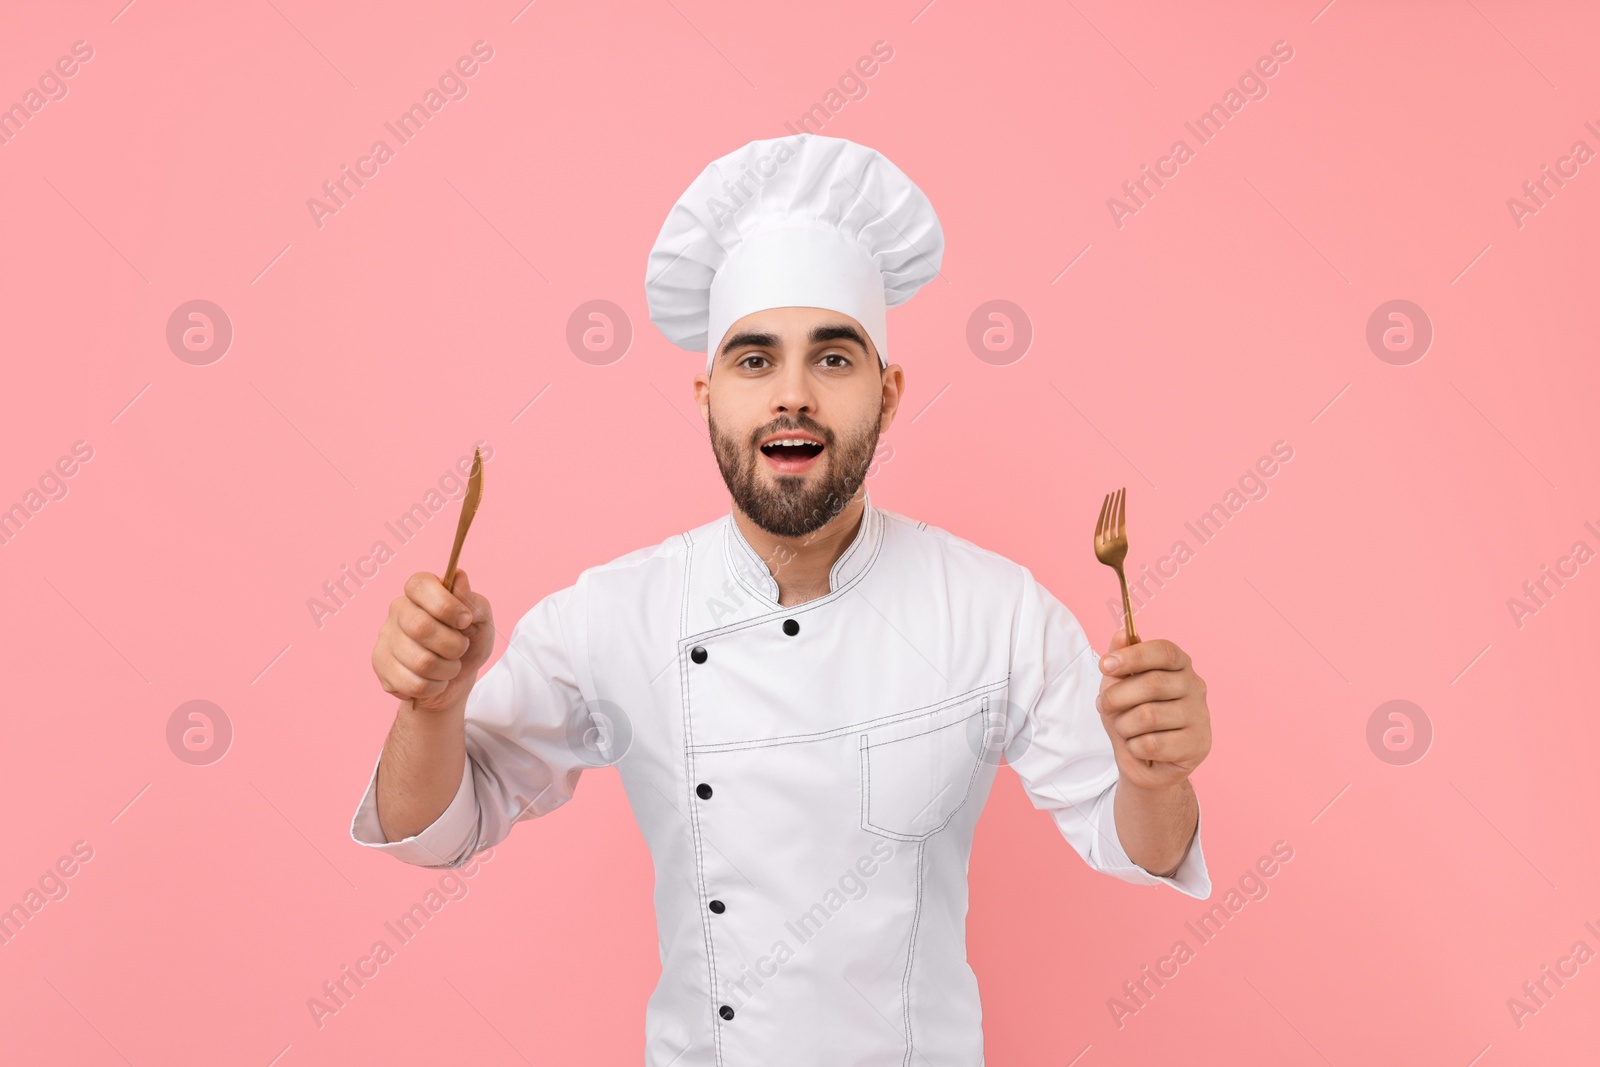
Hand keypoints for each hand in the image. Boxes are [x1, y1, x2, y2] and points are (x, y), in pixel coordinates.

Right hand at [371, 569, 494, 712]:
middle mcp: (398, 609)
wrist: (456, 680)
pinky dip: (434, 687)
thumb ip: (472, 600)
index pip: (419, 585)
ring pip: (420, 661)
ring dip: (447, 670)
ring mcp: (385, 637)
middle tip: (461, 649)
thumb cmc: (468, 642)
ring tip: (450, 667)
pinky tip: (434, 680)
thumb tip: (460, 577)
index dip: (445, 605)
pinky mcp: (380, 665)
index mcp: (422, 591)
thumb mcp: (481, 621)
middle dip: (453, 645)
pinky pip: (412, 684)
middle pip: (420, 627)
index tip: (465, 620)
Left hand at [1095, 630, 1210, 789]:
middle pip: (1153, 684)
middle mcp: (1195, 686)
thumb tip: (1121, 634)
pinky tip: (1139, 747)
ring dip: (1124, 725)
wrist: (1144, 763)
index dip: (1133, 656)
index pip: (1163, 651)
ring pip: (1149, 716)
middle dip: (1117, 696)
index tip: (1105, 665)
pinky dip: (1134, 747)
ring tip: (1124, 729)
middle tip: (1104, 705)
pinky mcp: (1198, 745)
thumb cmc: (1132, 717)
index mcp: (1179, 665)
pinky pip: (1153, 744)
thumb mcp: (1118, 686)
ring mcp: (1200, 716)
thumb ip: (1120, 660)